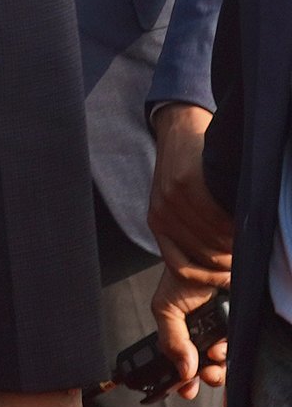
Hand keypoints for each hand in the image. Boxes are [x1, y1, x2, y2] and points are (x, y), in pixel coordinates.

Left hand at [148, 104, 233, 274]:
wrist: (178, 127)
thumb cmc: (186, 168)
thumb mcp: (177, 202)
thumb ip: (190, 230)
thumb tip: (220, 266)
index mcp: (158, 224)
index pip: (182, 267)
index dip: (210, 278)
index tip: (231, 278)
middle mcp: (161, 215)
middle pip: (203, 254)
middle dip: (230, 261)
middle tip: (248, 257)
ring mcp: (171, 199)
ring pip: (212, 238)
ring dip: (236, 244)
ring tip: (249, 238)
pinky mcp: (184, 183)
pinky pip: (215, 217)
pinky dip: (233, 225)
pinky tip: (243, 221)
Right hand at [150, 267, 228, 399]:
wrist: (207, 257)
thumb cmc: (183, 275)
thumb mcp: (165, 308)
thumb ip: (169, 340)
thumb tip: (183, 371)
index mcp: (183, 333)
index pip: (183, 364)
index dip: (184, 380)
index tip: (186, 390)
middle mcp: (203, 336)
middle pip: (205, 368)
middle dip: (205, 375)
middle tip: (205, 373)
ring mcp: (222, 333)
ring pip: (223, 363)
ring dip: (218, 366)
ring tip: (214, 354)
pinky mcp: (239, 329)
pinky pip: (238, 350)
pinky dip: (231, 353)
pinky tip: (224, 346)